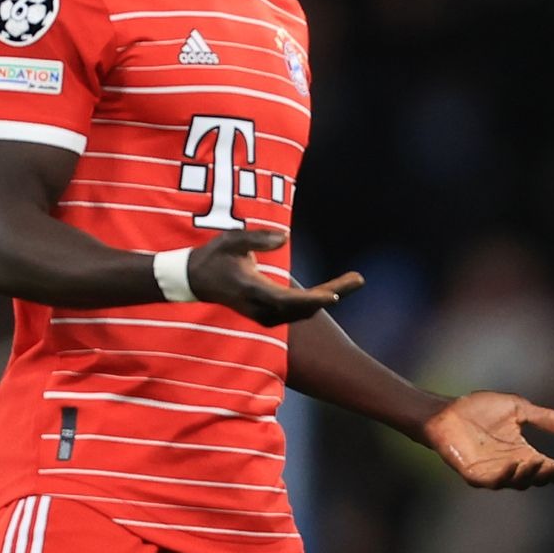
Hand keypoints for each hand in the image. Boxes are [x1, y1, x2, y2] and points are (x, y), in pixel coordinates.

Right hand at [187, 230, 363, 325]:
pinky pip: (297, 312)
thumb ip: (257, 238)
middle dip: (332, 293)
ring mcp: (262, 314)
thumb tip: (285, 237)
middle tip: (359, 279)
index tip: (334, 296)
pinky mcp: (266, 315)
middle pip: (302, 307)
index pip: (286, 299)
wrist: (194, 280)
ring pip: (302, 311)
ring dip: (328, 296)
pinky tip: (333, 290)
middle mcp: (259, 307)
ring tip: (354, 280)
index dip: (311, 299)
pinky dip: (316, 301)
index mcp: (252, 289)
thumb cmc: (214, 256)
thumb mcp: (231, 240)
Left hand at [423, 391, 553, 488]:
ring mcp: (493, 472)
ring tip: (542, 462)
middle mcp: (511, 466)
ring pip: (519, 483)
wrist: (447, 411)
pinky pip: (494, 481)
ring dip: (532, 474)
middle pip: (538, 478)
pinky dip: (506, 475)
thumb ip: (547, 419)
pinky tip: (515, 464)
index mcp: (523, 452)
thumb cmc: (480, 409)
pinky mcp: (475, 475)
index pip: (550, 467)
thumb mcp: (520, 409)